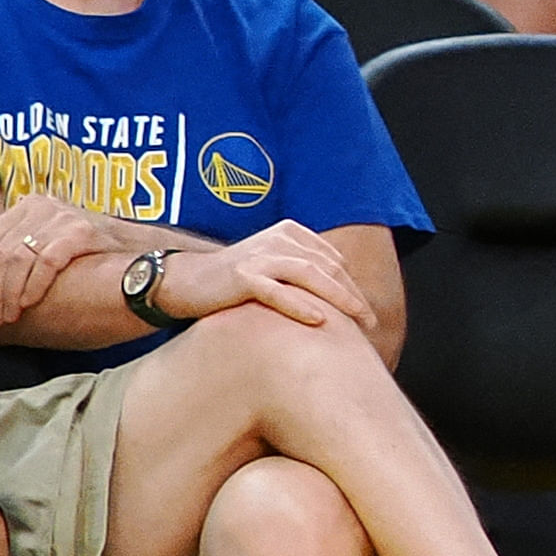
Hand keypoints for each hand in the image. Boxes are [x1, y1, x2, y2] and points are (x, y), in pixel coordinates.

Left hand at [0, 193, 129, 332]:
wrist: (145, 253)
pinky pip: (46, 262)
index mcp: (30, 204)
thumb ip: (5, 232)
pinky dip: (34, 285)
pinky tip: (31, 302)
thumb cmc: (92, 249)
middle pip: (1, 252)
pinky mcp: (82, 231)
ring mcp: (63, 216)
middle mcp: (44, 204)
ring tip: (11, 315)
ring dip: (10, 292)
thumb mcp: (45, 237)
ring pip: (18, 258)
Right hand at [163, 220, 374, 333]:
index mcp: (291, 233)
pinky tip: (318, 320)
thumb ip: (302, 274)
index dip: (353, 286)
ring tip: (357, 319)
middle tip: (370, 321)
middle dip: (352, 294)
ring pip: (308, 275)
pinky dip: (299, 305)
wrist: (184, 281)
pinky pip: (276, 291)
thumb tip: (341, 298)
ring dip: (338, 297)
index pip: (333, 261)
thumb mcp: (273, 268)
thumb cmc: (233, 282)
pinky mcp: (242, 276)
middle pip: (327, 267)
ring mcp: (260, 256)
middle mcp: (278, 239)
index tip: (366, 311)